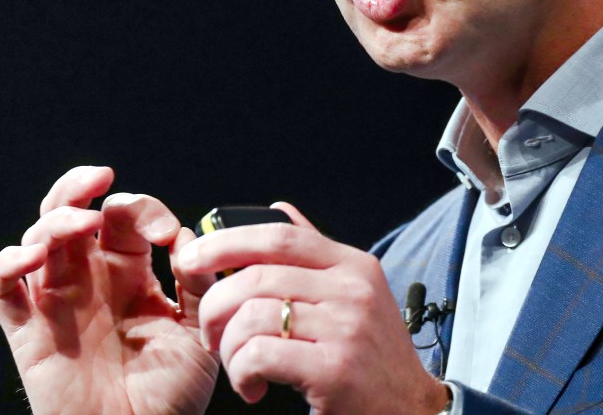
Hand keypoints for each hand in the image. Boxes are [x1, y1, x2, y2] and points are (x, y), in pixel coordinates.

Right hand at [0, 165, 217, 414]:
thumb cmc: (169, 398)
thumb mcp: (197, 334)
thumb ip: (197, 284)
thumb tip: (186, 237)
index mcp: (128, 273)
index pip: (122, 218)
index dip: (139, 209)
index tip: (163, 231)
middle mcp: (88, 279)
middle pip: (70, 211)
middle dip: (80, 186)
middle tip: (100, 178)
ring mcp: (54, 301)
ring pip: (37, 236)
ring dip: (56, 218)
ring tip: (82, 222)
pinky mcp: (25, 329)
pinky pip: (1, 286)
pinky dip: (9, 263)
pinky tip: (34, 256)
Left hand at [176, 202, 448, 413]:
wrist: (411, 412)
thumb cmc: (371, 356)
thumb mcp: (354, 294)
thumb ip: (313, 254)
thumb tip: (277, 208)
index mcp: (353, 265)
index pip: (279, 236)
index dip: (227, 241)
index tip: (191, 257)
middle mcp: (353, 290)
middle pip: (256, 277)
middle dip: (215, 304)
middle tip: (208, 332)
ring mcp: (347, 329)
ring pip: (252, 317)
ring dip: (227, 346)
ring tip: (236, 365)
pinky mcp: (336, 370)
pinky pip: (261, 355)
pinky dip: (242, 372)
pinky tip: (252, 386)